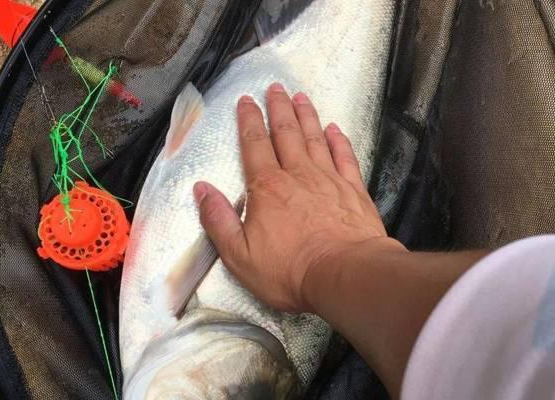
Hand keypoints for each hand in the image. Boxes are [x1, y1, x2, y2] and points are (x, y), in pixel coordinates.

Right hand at [193, 83, 401, 311]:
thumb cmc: (289, 270)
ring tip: (301, 97)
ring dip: (307, 116)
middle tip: (275, 87)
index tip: (246, 101)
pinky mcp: (353, 190)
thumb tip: (201, 189)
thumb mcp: (239, 254)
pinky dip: (339, 141)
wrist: (345, 275)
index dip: (249, 120)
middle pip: (286, 133)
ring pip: (315, 138)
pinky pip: (345, 157)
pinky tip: (335, 129)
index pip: (254, 145)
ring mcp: (329, 179)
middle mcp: (298, 175)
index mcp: (267, 188)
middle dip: (278, 108)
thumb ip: (218, 220)